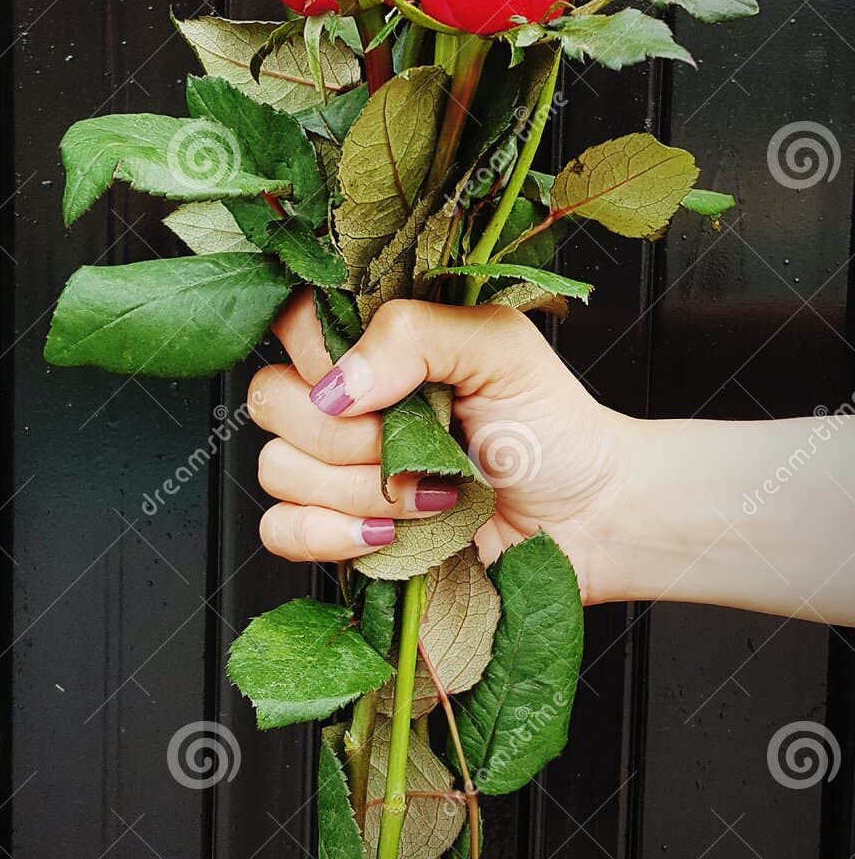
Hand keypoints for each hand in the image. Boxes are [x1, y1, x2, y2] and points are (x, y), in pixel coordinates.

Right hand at [247, 293, 633, 601]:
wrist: (586, 518)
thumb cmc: (550, 426)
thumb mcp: (499, 350)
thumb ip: (415, 336)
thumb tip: (338, 385)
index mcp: (370, 347)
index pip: (290, 324)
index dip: (318, 352)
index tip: (378, 379)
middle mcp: (341, 404)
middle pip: (272, 401)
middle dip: (349, 435)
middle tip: (418, 445)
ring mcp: (332, 470)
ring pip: (278, 470)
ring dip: (359, 490)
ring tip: (432, 497)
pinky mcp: (335, 534)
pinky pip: (280, 531)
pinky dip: (328, 534)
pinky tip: (387, 533)